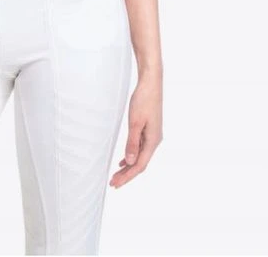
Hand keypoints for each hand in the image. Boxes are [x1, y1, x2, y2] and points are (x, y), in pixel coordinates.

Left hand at [110, 71, 162, 187]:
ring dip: (128, 166)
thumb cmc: (144, 100)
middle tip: (113, 183)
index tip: (116, 183)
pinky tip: (124, 160)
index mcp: (153, 141)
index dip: (127, 176)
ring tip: (116, 175)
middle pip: (140, 163)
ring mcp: (152, 136)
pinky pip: (140, 148)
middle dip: (127, 174)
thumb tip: (129, 162)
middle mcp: (154, 141)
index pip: (139, 165)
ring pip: (140, 156)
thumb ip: (132, 143)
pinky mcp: (149, 130)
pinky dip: (131, 155)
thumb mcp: (135, 122)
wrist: (151, 84)